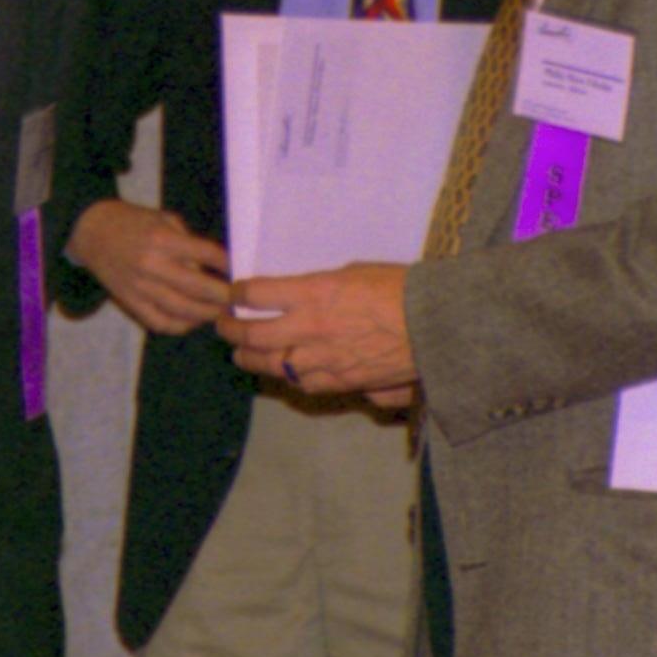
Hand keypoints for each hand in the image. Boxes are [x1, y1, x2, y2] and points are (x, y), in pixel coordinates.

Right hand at [66, 199, 233, 335]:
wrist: (93, 232)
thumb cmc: (134, 222)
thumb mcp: (164, 219)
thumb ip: (189, 241)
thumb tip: (214, 267)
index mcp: (162, 239)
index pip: (206, 254)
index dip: (227, 264)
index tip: (239, 270)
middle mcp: (152, 265)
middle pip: (198, 288)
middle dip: (223, 296)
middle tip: (238, 299)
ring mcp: (140, 287)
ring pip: (182, 310)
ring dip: (207, 314)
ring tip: (222, 313)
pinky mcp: (131, 303)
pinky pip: (160, 322)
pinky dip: (181, 326)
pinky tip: (195, 321)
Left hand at [218, 263, 416, 397]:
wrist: (434, 325)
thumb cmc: (400, 288)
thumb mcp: (354, 272)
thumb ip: (321, 289)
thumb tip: (302, 297)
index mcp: (312, 292)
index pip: (257, 294)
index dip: (238, 294)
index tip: (232, 293)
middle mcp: (309, 327)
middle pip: (253, 334)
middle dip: (231, 330)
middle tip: (223, 326)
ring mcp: (322, 359)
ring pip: (270, 364)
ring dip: (249, 359)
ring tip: (240, 354)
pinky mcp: (339, 382)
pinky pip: (302, 385)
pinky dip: (286, 378)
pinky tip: (282, 374)